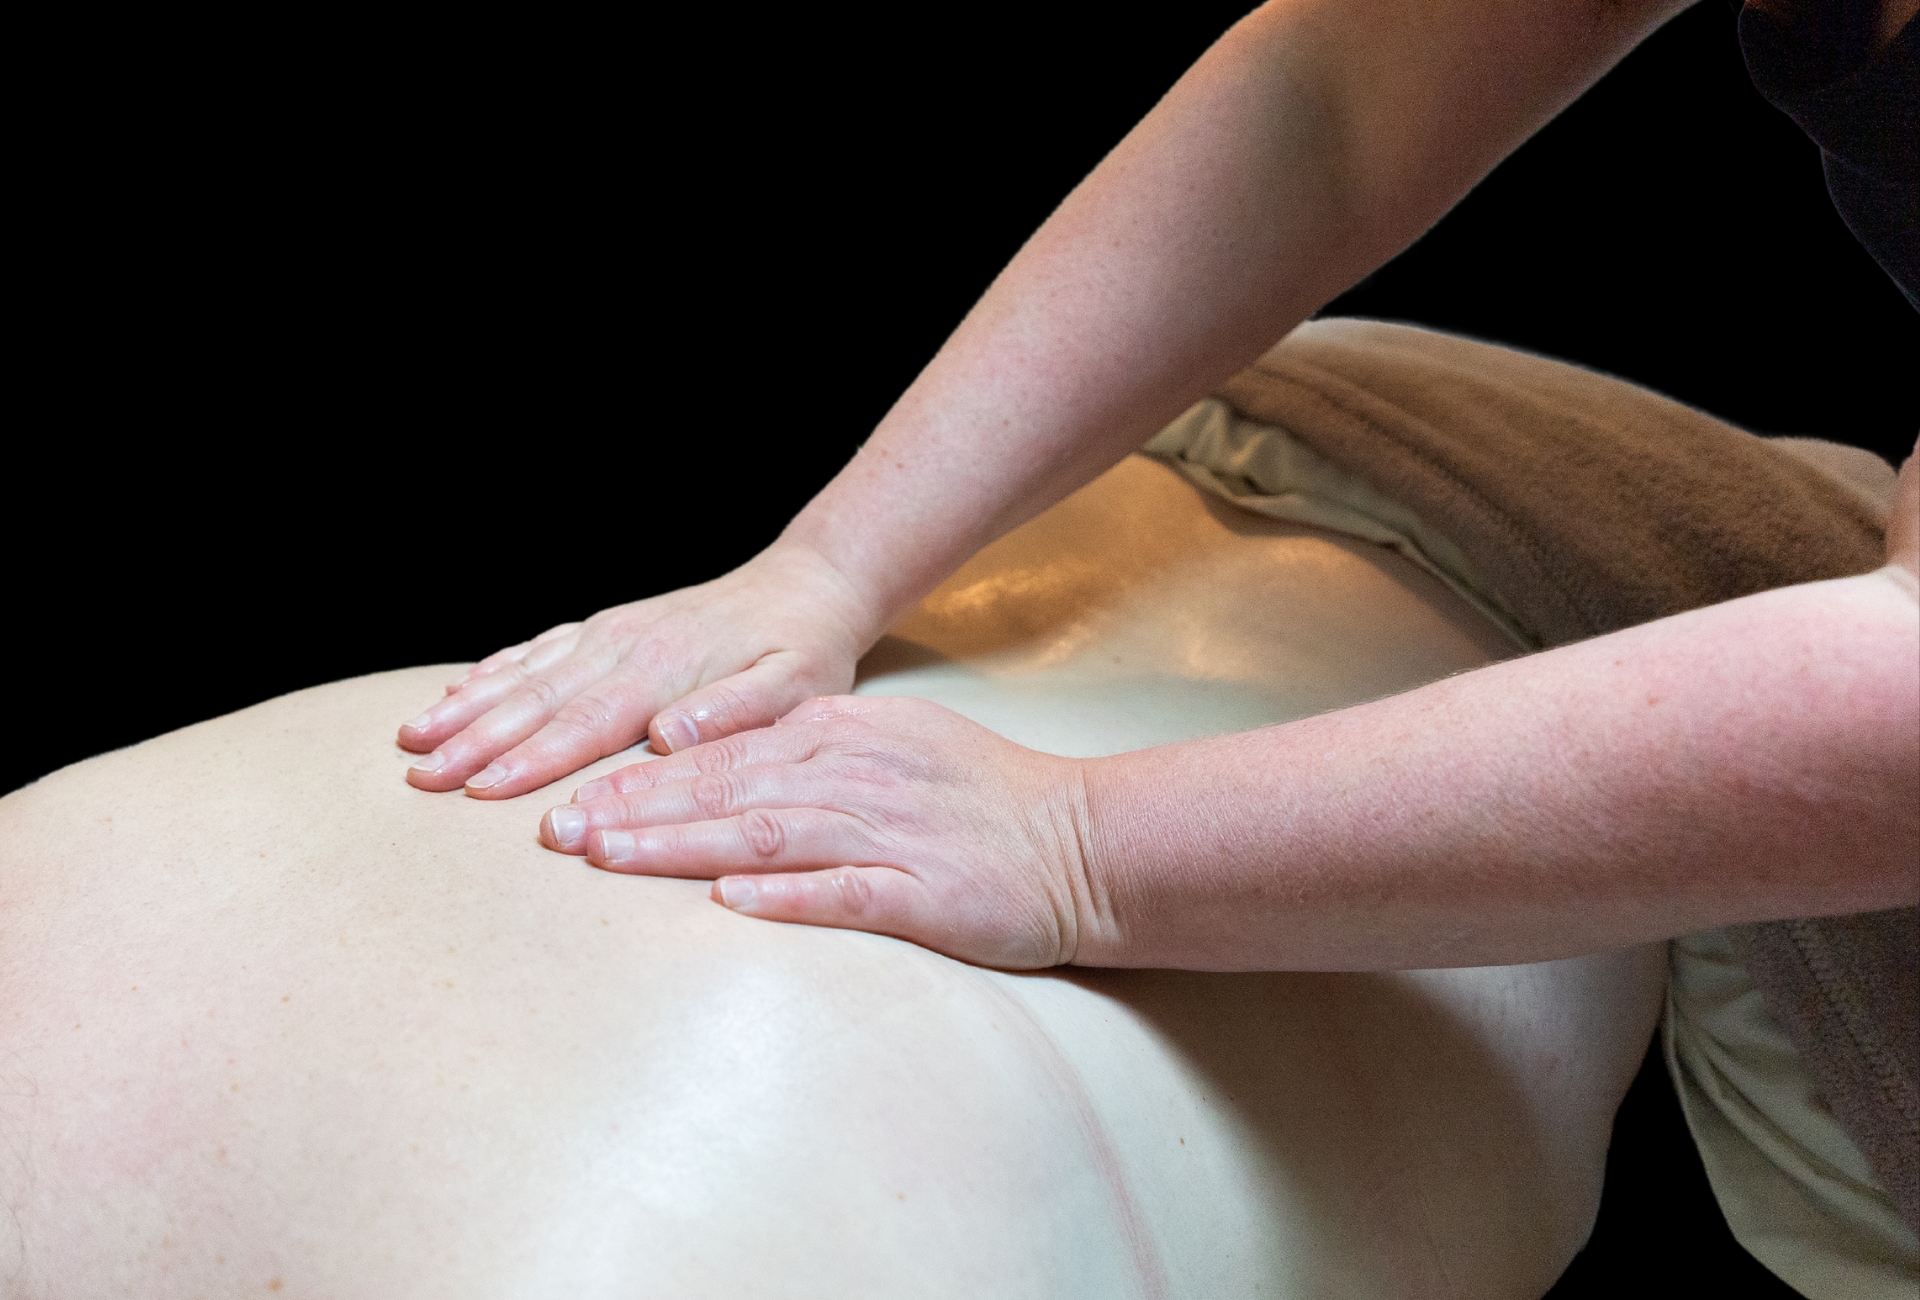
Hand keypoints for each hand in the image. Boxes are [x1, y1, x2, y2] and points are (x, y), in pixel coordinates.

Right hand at [398, 545, 873, 798]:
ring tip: (412, 739)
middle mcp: (626, 647)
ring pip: (525, 673)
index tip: (478, 790)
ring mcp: (610, 633)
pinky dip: (494, 672)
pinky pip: (539, 649)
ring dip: (468, 707)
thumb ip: (738, 709)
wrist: (808, 585)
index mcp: (666, 670)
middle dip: (474, 741)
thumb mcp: (799, 683)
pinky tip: (457, 692)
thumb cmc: (807, 646)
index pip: (586, 723)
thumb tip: (668, 732)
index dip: (529, 759)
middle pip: (538, 701)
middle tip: (417, 778)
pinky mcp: (608, 627)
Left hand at [536, 694, 1101, 968]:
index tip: (572, 799)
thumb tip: (718, 766)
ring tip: (610, 860)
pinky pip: (841, 892)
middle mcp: (856, 771)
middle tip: (557, 832)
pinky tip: (727, 904)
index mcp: (843, 733)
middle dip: (635, 810)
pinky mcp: (921, 891)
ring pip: (767, 833)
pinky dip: (782, 897)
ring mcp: (888, 830)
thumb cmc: (981, 799)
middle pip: (725, 789)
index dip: (641, 779)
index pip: (722, 753)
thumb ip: (807, 751)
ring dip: (681, 847)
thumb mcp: (891, 746)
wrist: (1082, 840)